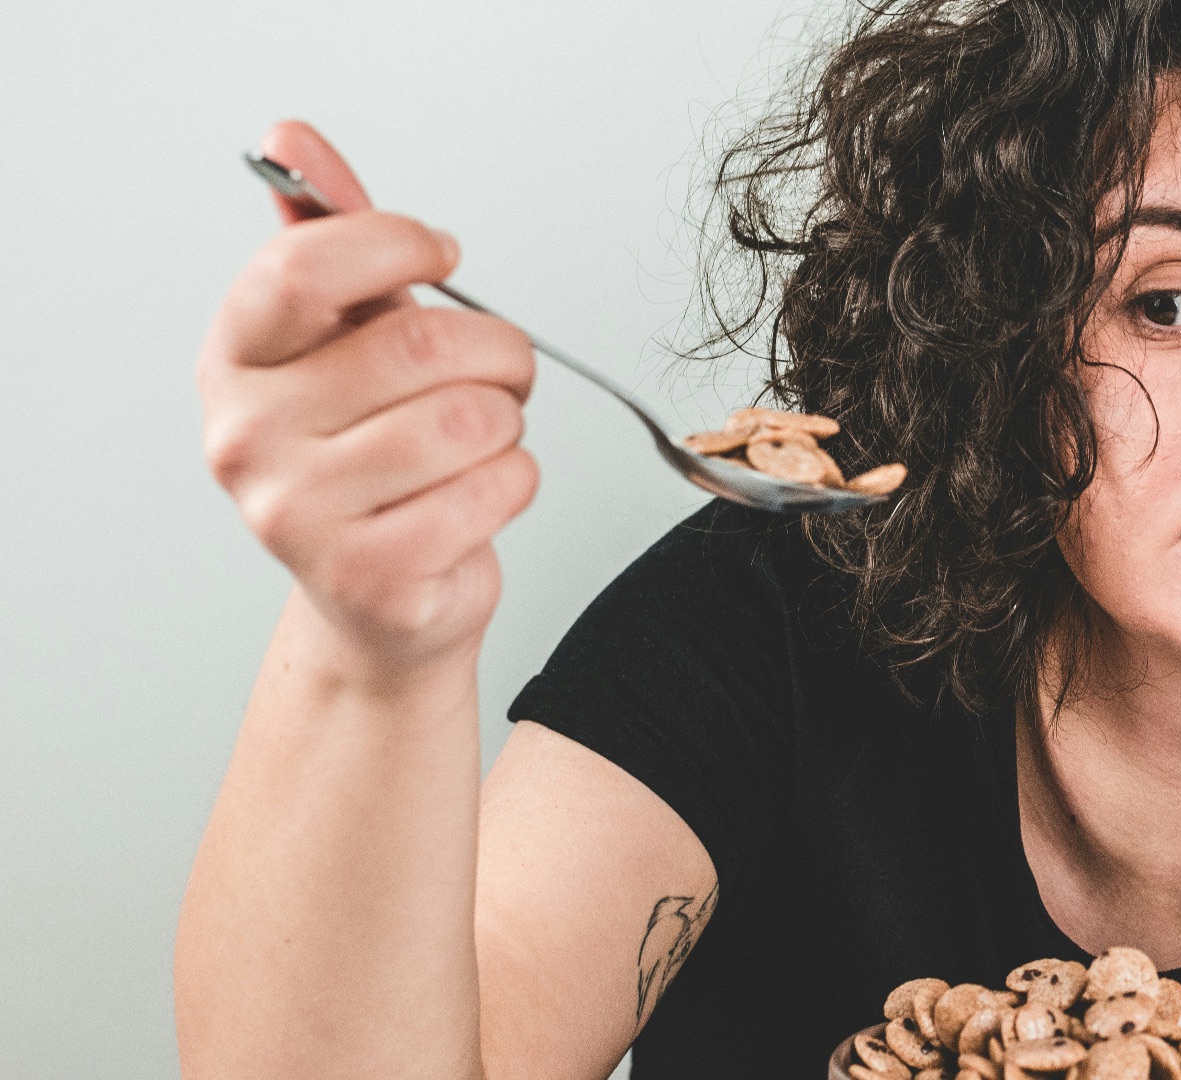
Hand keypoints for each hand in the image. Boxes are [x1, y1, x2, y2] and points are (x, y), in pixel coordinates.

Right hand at [198, 121, 538, 677]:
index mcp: (235, 360)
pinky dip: (517, 483)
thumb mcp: (348, 339)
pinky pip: (496, 489)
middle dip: (499, 349)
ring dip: (510, 422)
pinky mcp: (370, 575)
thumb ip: (331, 237)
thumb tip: (292, 139)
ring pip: (470, 421)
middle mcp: (247, 436)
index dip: (400, 243)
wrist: (378, 600)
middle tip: (503, 369)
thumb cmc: (370, 456)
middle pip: (420, 345)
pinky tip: (480, 496)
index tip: (444, 255)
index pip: (308, 265)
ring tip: (485, 438)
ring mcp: (298, 514)